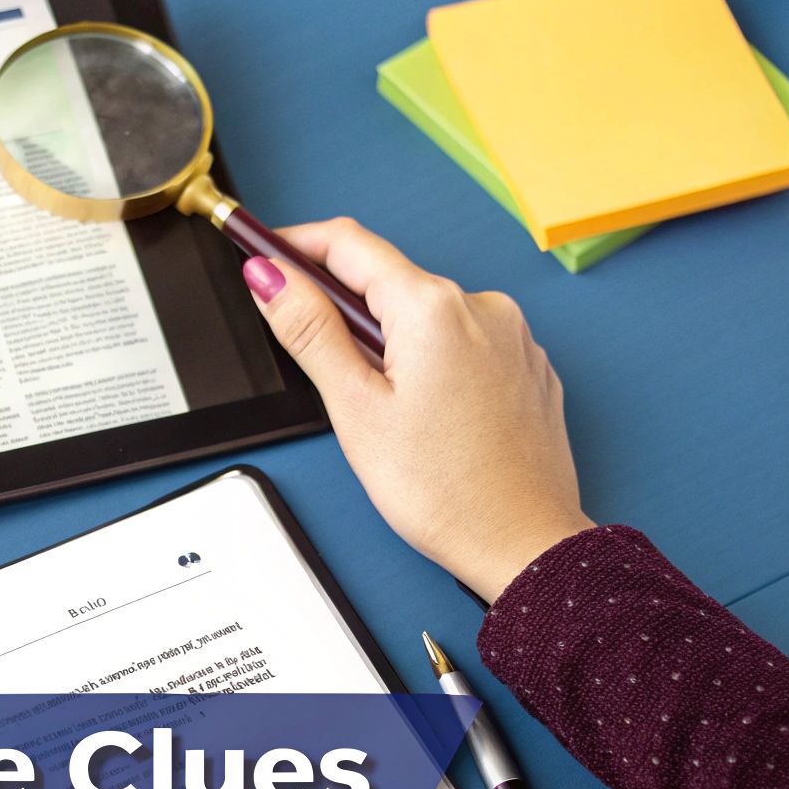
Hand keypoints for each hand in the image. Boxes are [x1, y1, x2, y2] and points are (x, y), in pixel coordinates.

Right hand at [241, 217, 592, 602]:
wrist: (524, 544)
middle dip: (342, 306)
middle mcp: (481, 306)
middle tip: (311, 354)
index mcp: (432, 308)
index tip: (263, 251)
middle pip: (388, 280)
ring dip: (389, 338)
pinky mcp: (526, 365)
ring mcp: (511, 335)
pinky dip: (431, 358)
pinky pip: (464, 341)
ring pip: (426, 313)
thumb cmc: (445, 490)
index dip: (295, 243)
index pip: (348, 244)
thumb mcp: (354, 408)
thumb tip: (270, 276)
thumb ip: (309, 330)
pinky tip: (424, 411)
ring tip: (378, 405)